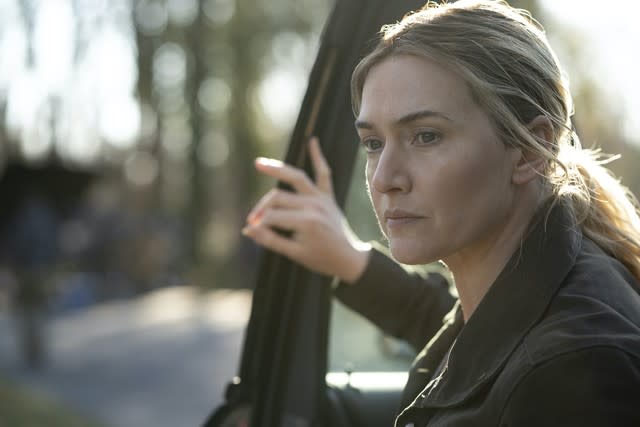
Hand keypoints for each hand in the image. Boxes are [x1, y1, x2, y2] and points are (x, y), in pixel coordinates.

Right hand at [242, 137, 370, 283]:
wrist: (349, 259)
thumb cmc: (321, 259)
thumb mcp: (294, 254)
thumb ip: (271, 240)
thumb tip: (248, 229)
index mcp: (306, 222)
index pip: (272, 216)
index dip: (258, 223)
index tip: (251, 230)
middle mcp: (313, 205)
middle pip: (278, 198)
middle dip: (262, 208)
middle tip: (252, 220)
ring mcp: (321, 198)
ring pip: (295, 178)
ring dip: (277, 169)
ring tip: (258, 164)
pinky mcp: (328, 196)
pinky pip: (324, 174)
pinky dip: (318, 157)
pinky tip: (312, 140)